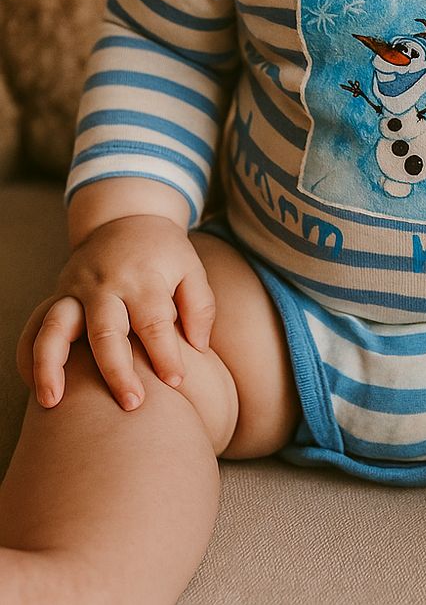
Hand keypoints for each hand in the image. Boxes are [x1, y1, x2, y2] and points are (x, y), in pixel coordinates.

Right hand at [16, 215, 215, 412]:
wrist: (125, 216)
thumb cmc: (164, 253)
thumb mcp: (191, 268)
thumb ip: (200, 306)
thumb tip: (199, 347)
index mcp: (143, 278)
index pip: (154, 322)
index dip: (165, 354)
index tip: (175, 381)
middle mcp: (106, 285)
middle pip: (106, 332)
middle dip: (117, 371)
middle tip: (132, 404)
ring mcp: (77, 290)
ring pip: (57, 328)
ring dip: (52, 366)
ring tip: (52, 403)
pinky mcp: (58, 295)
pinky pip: (36, 326)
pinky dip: (30, 355)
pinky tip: (36, 385)